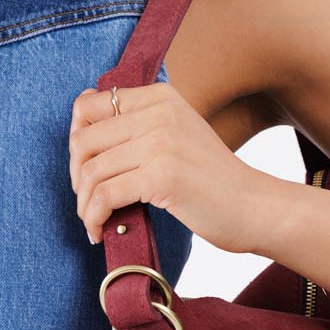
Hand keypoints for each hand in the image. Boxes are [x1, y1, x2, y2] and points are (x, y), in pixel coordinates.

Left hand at [68, 81, 266, 252]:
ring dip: (84, 204)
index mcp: (159, 97)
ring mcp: (161, 143)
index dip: (76, 139)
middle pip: (83, 140)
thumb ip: (136, 125)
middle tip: (89, 200)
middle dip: (77, 176)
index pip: (87, 105)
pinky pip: (105, 196)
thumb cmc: (211, 178)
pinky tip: (100, 231)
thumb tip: (80, 129)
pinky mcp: (163, 176)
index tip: (85, 167)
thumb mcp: (176, 134)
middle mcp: (158, 112)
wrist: (254, 206)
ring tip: (94, 220)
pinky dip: (94, 217)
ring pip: (91, 171)